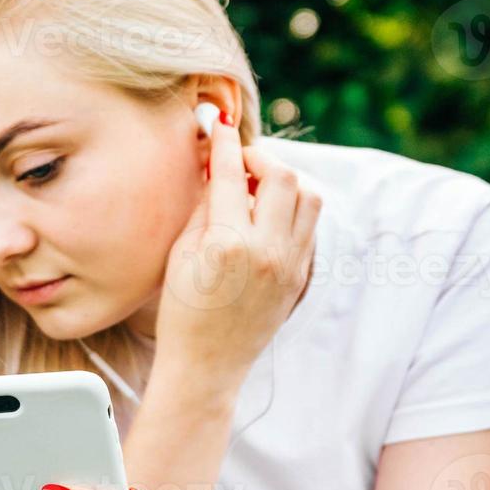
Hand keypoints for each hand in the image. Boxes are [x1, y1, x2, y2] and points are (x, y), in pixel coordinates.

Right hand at [155, 109, 321, 387]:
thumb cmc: (182, 313)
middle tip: (240, 162)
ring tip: (258, 189)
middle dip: (261, 159)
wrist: (206, 366)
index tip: (219, 123)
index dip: (225, 142)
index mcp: (229, 244)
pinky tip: (267, 216)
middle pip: (283, 176)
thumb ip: (204, 207)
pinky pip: (309, 225)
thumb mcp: (180, 254)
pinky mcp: (301, 276)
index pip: (233, 174)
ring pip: (309, 197)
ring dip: (285, 182)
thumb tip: (219, 168)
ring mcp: (290, 265)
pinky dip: (292, 209)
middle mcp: (267, 251)